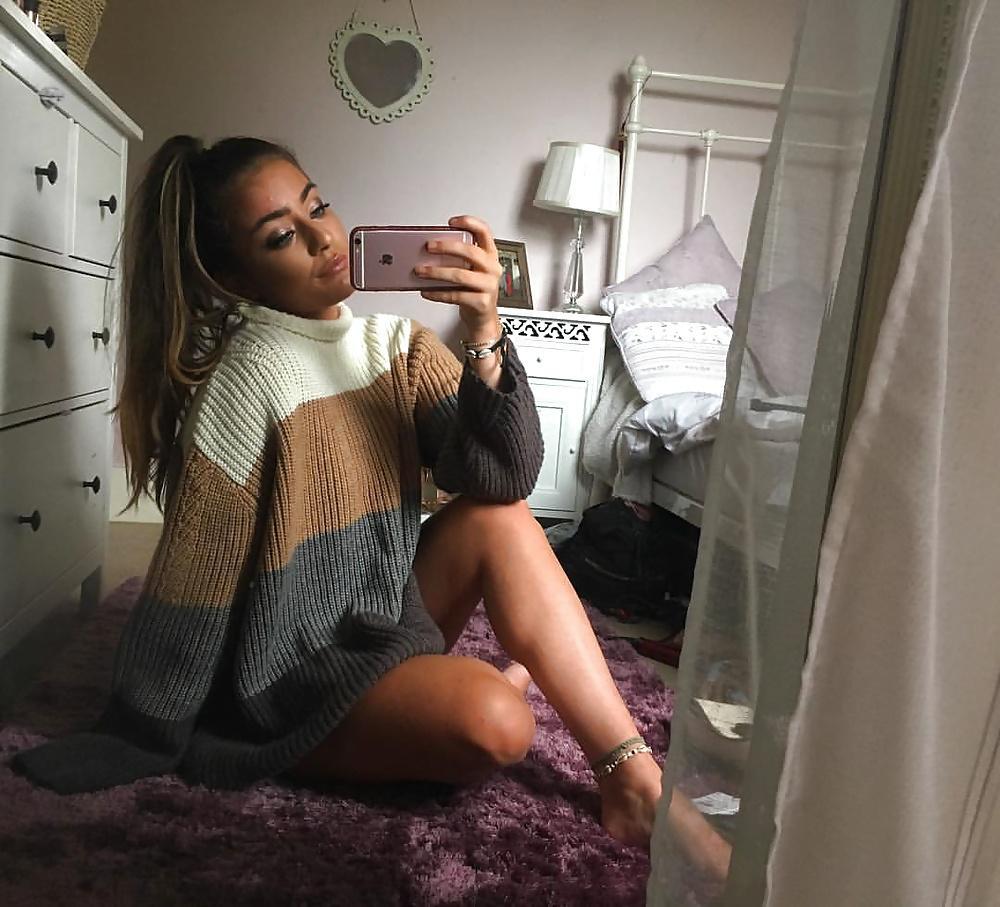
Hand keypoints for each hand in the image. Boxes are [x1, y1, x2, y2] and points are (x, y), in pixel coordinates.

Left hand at [415, 215, 501, 343]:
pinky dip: (438, 293)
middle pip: (470, 252)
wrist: (482, 318)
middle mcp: (492, 269)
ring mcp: (489, 286)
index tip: (451, 222)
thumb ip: (457, 258)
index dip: (469, 223)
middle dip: (447, 248)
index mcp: (490, 255)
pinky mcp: (481, 303)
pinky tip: (426, 291)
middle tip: (428, 247)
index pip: (485, 232)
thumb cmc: (473, 291)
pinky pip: (456, 296)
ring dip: (437, 272)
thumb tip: (427, 251)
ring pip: (460, 275)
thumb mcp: (470, 270)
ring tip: (420, 271)